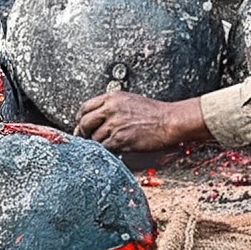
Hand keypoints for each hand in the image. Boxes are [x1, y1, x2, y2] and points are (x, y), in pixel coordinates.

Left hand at [74, 93, 212, 152]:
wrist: (170, 121)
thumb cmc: (155, 113)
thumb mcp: (130, 101)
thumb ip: (113, 108)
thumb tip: (99, 119)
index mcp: (112, 98)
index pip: (85, 107)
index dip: (81, 118)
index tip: (81, 125)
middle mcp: (110, 109)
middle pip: (85, 122)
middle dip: (83, 132)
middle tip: (85, 138)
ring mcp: (114, 125)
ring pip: (93, 137)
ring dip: (95, 144)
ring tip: (103, 145)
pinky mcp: (119, 139)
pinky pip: (103, 148)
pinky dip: (104, 151)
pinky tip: (110, 150)